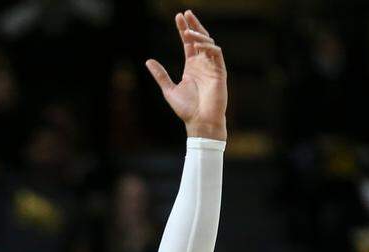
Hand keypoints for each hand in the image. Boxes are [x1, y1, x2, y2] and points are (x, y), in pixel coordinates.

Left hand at [146, 11, 227, 140]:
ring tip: (187, 31)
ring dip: (199, 35)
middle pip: (200, 39)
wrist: (200, 121)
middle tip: (186, 14)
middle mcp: (203, 64)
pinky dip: (208, 47)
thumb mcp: (169, 89)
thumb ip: (160, 75)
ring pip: (209, 43)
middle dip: (193, 25)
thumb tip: (148, 61)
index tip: (179, 17)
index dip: (184, 30)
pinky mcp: (220, 72)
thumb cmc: (186, 109)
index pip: (189, 43)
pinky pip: (216, 54)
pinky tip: (198, 44)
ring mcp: (212, 67)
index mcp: (192, 66)